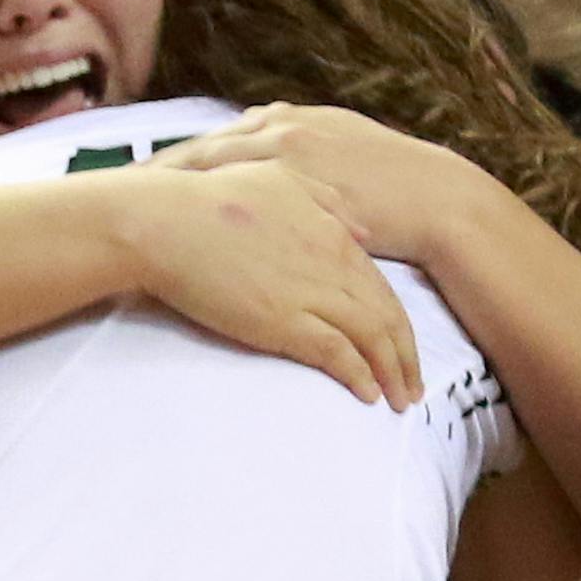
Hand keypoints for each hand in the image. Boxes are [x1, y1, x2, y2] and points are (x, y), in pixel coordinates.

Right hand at [116, 159, 421, 408]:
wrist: (166, 221)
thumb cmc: (210, 197)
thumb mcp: (278, 179)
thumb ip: (326, 200)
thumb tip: (364, 232)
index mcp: (333, 229)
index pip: (382, 286)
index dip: (399, 323)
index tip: (404, 349)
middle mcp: (333, 261)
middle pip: (388, 316)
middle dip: (406, 357)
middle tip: (414, 388)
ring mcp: (311, 293)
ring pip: (372, 338)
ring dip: (392, 373)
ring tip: (400, 400)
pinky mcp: (285, 321)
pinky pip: (338, 355)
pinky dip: (359, 376)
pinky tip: (368, 395)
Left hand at [156, 103, 500, 266]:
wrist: (435, 199)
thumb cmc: (390, 186)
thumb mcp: (339, 153)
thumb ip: (296, 158)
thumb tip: (264, 170)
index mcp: (287, 121)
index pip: (216, 141)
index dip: (175, 161)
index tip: (137, 177)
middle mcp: (280, 128)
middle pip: (201, 150)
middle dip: (158, 171)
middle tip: (113, 191)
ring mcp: (288, 154)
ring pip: (212, 170)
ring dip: (170, 188)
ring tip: (130, 208)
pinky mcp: (298, 186)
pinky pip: (240, 201)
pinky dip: (206, 212)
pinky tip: (179, 230)